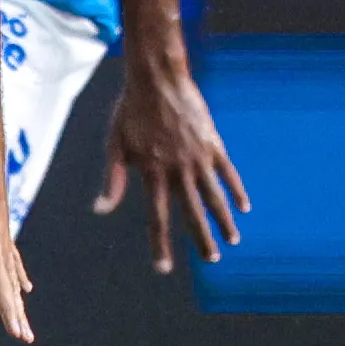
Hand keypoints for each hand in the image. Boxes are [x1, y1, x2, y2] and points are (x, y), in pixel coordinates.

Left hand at [0, 154, 34, 345]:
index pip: (0, 286)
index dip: (9, 312)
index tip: (20, 334)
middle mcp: (0, 246)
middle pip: (5, 288)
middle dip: (10, 316)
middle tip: (22, 339)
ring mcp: (2, 239)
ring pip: (9, 279)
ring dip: (13, 303)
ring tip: (22, 327)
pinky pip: (12, 263)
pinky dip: (17, 279)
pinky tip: (26, 287)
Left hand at [95, 48, 249, 268]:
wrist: (157, 77)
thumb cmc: (131, 110)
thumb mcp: (115, 144)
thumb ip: (113, 179)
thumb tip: (100, 210)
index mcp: (152, 173)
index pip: (157, 217)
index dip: (160, 244)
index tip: (164, 268)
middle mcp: (178, 170)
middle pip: (193, 213)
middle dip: (202, 239)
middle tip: (212, 259)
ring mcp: (198, 157)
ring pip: (215, 196)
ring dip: (224, 220)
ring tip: (233, 239)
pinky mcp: (213, 143)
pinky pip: (228, 172)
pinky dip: (236, 190)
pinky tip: (244, 206)